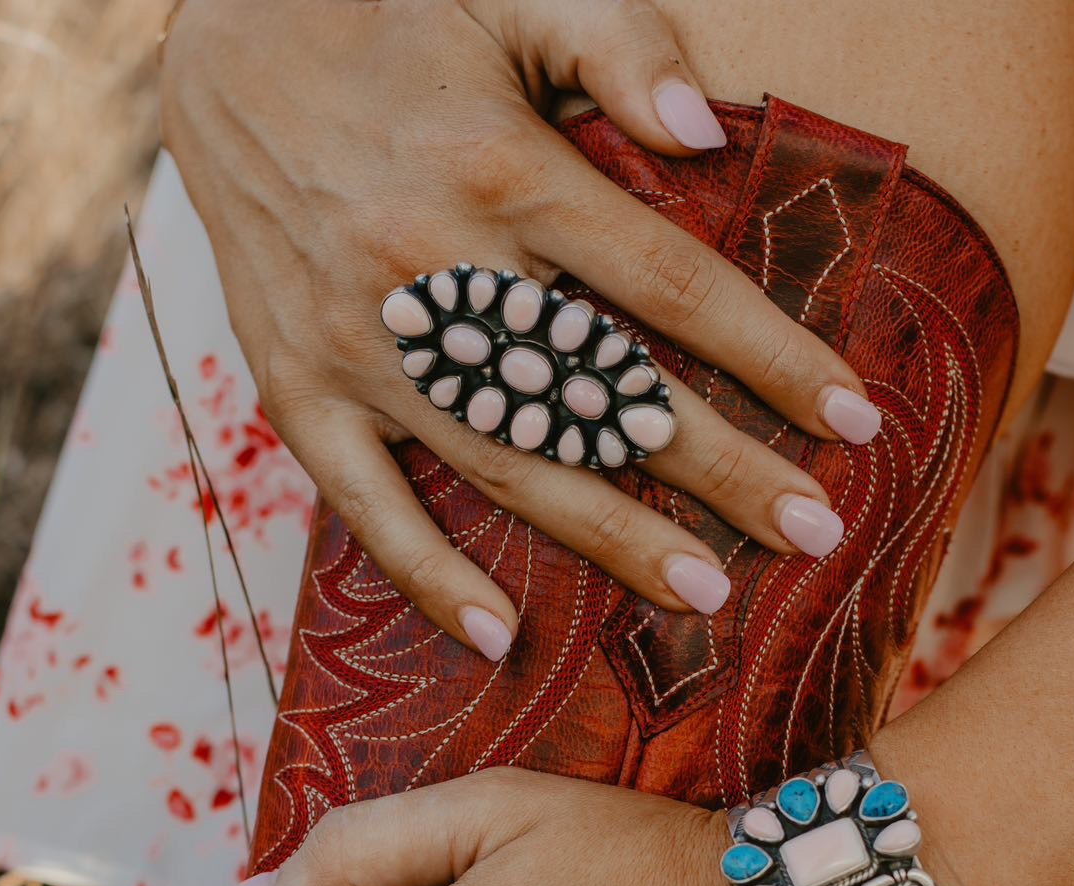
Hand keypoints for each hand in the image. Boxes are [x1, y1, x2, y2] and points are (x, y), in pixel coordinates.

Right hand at [160, 0, 880, 657]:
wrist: (219, 47)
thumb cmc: (390, 18)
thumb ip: (615, 39)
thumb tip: (708, 130)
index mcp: (502, 171)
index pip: (671, 288)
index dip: (772, 358)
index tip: (854, 421)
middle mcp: (435, 272)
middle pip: (607, 396)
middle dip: (722, 469)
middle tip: (815, 532)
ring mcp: (362, 345)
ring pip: (510, 463)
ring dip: (612, 537)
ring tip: (706, 593)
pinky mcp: (299, 390)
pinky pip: (363, 502)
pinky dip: (425, 573)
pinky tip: (498, 635)